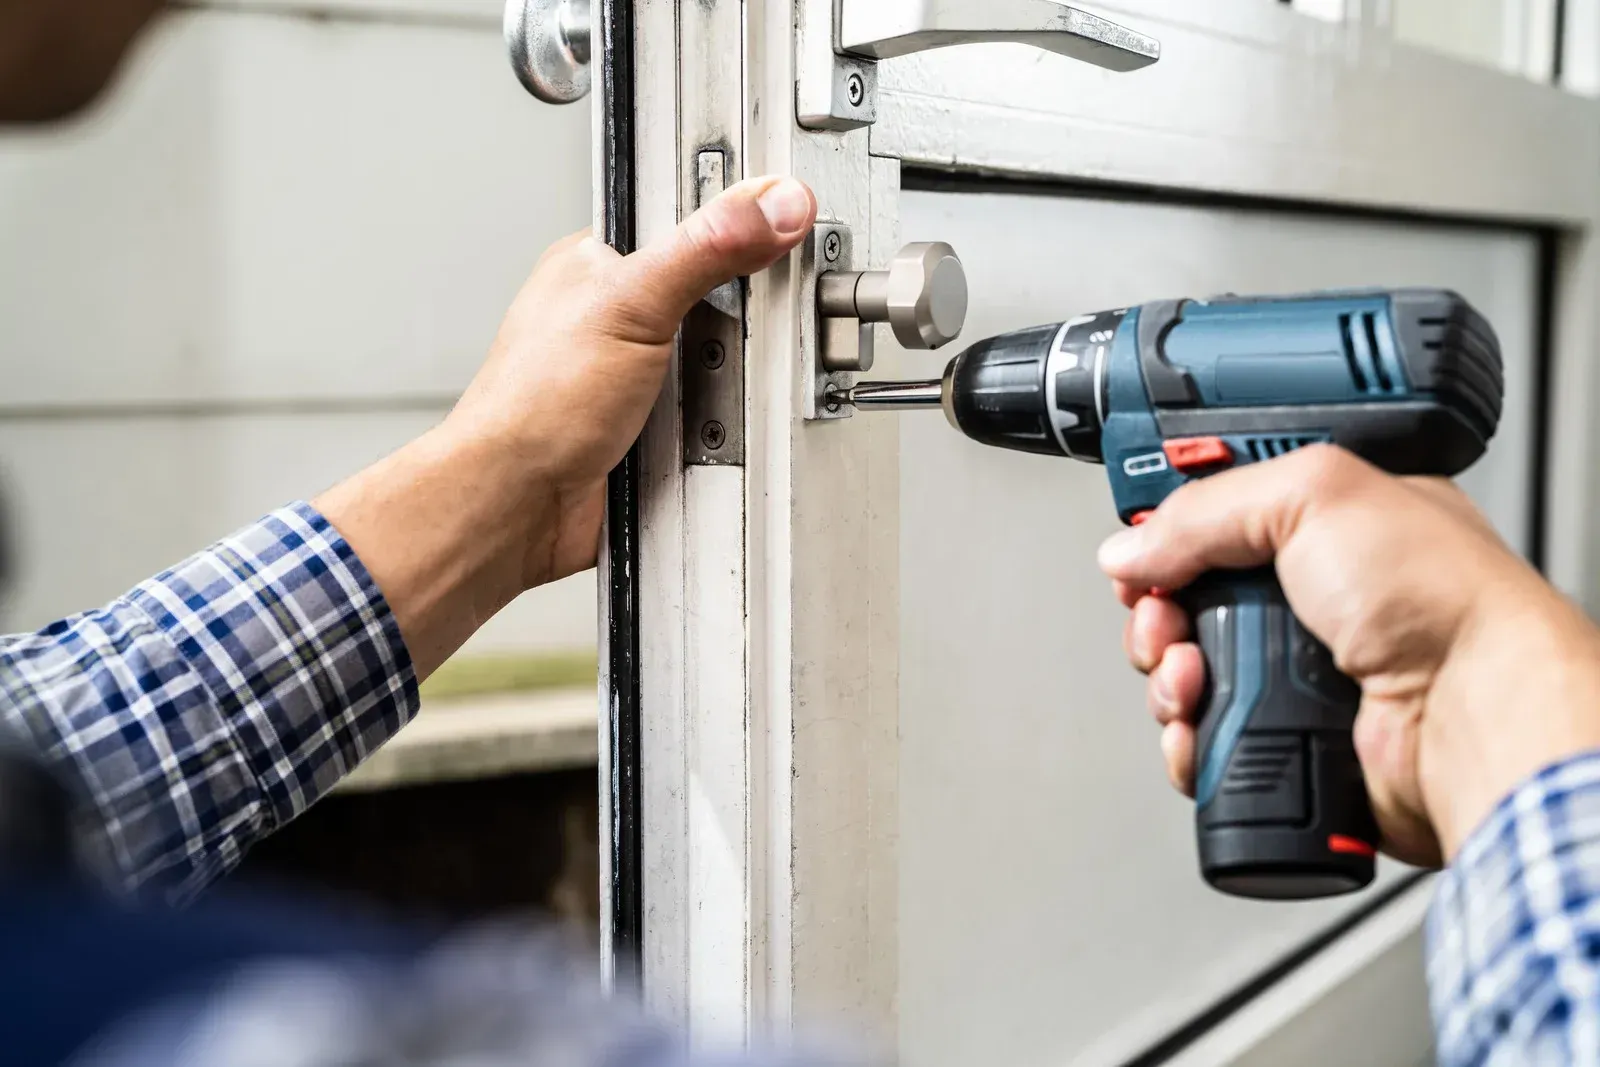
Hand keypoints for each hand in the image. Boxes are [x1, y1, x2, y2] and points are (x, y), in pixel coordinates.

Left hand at [317, 177, 817, 677]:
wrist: (518, 506)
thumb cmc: (534, 406)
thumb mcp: (632, 304)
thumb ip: (707, 247)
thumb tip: (771, 203)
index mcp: (602, 262)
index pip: (691, 217)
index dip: (739, 223)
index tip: (786, 230)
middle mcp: (621, 315)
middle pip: (720, 295)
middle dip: (742, 322)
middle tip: (745, 330)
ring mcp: (642, 373)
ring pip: (723, 360)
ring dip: (731, 383)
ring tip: (716, 390)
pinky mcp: (658, 426)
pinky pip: (715, 416)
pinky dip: (722, 427)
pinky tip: (710, 428)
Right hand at [1097, 444, 1599, 864]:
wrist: (1471, 716)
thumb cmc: (1444, 601)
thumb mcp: (1316, 495)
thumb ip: (1207, 509)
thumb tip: (1131, 546)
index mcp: (1329, 529)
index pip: (1219, 521)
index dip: (1171, 536)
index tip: (1146, 551)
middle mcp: (1313, 602)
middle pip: (1187, 603)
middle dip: (1157, 615)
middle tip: (1165, 621)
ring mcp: (1300, 677)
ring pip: (1186, 676)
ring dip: (1167, 679)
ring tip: (1191, 678)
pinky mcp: (1290, 741)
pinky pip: (1204, 742)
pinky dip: (1186, 739)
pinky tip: (1200, 725)